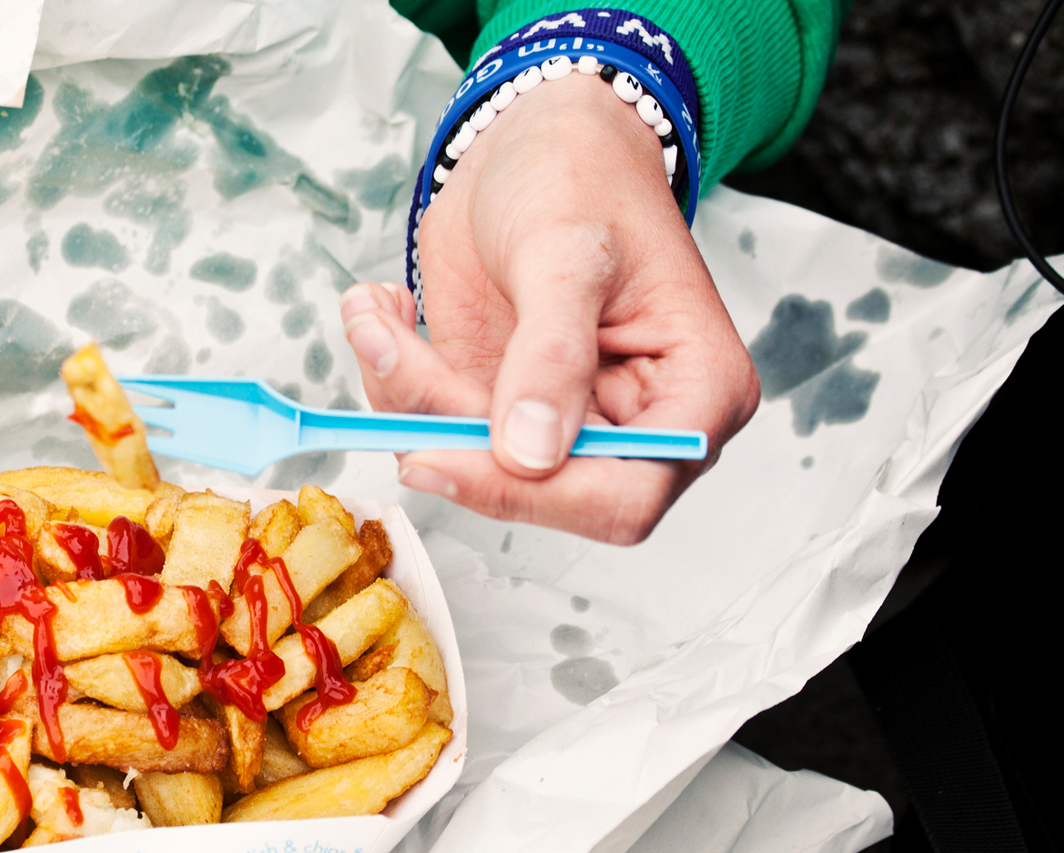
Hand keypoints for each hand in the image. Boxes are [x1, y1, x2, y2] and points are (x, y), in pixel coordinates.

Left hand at [341, 72, 758, 544]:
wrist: (532, 138)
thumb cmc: (580, 175)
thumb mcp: (567, 252)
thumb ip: (551, 354)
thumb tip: (530, 452)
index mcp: (694, 394)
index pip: (625, 496)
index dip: (536, 495)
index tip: (450, 453)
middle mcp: (631, 424)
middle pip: (537, 491)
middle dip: (451, 431)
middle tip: (395, 355)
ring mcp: (556, 418)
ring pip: (466, 459)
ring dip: (403, 392)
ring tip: (377, 313)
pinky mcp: (493, 405)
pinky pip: (430, 424)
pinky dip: (388, 376)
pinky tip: (381, 312)